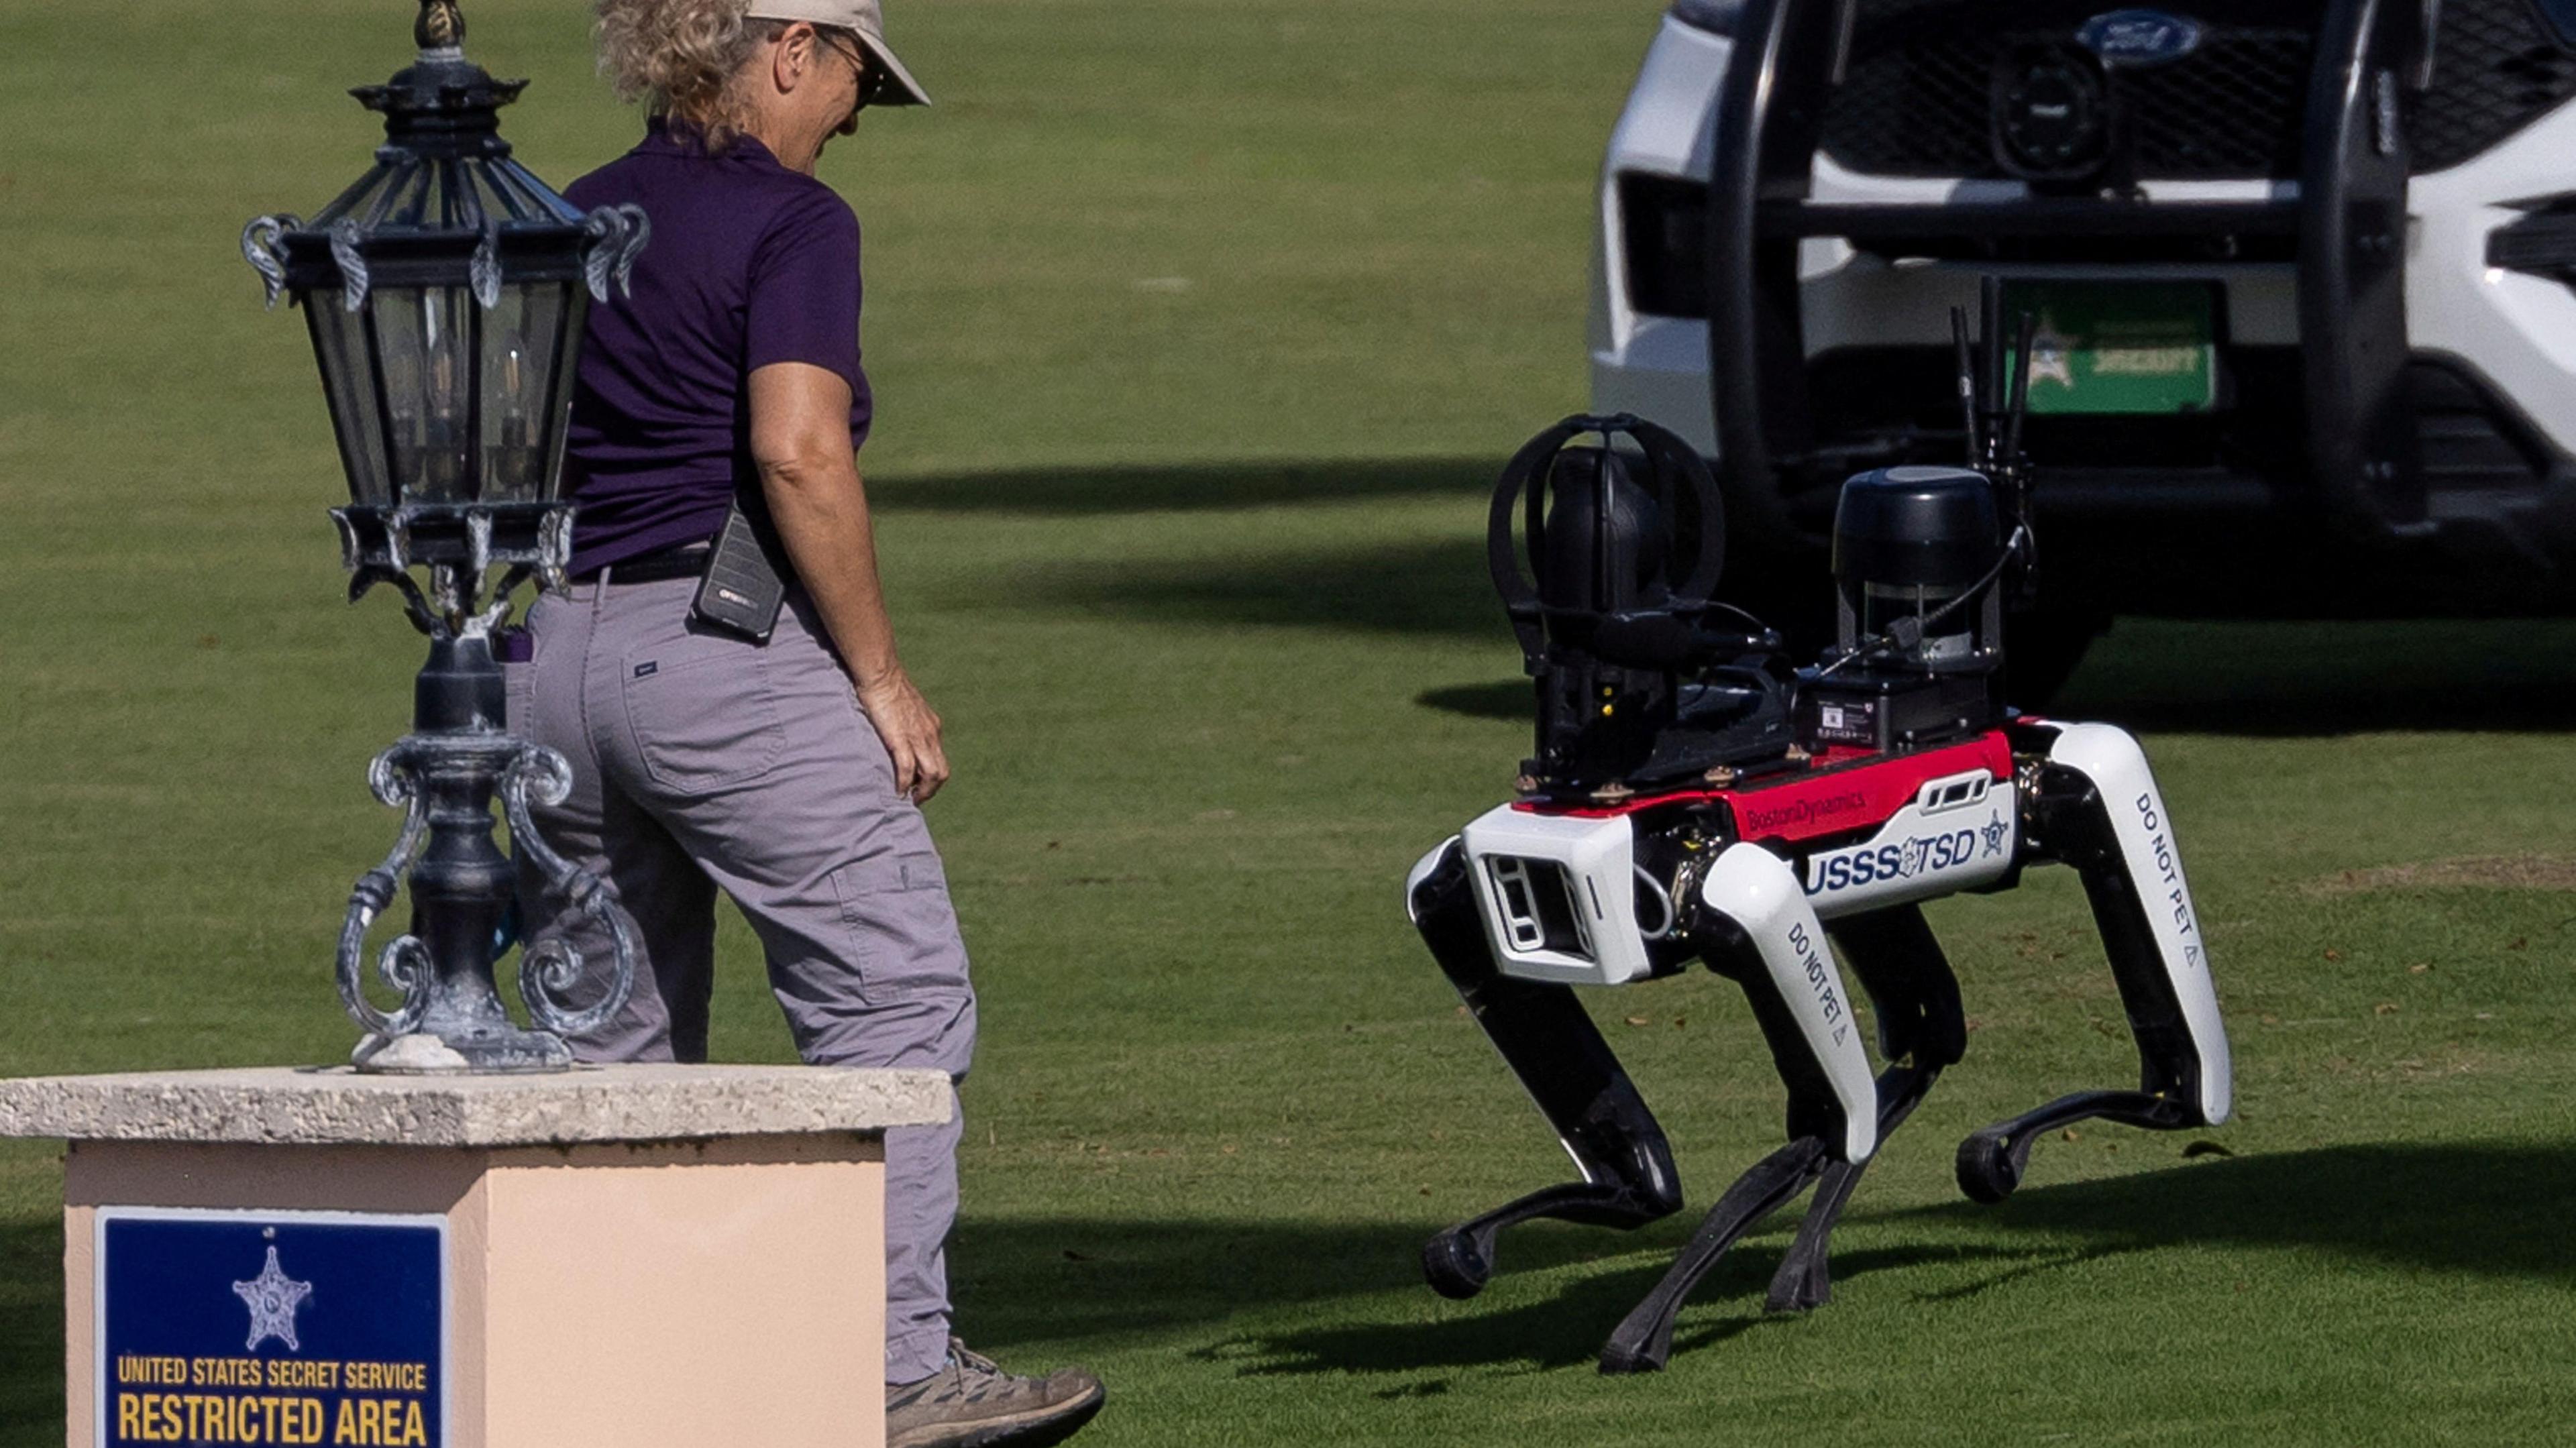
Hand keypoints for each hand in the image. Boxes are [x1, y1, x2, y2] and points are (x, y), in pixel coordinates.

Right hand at [854, 664, 948, 802]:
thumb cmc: (888, 688)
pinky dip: (904, 784)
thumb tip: (900, 736)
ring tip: (908, 799)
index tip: (919, 787)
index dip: (932, 778)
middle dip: (931, 790)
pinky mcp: (901, 738)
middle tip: (915, 799)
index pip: (940, 760)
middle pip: (942, 772)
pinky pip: (908, 768)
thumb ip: (908, 724)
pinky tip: (897, 791)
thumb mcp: (906, 709)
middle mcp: (931, 734)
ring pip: (931, 774)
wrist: (881, 673)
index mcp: (933, 727)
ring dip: (922, 792)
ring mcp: (918, 737)